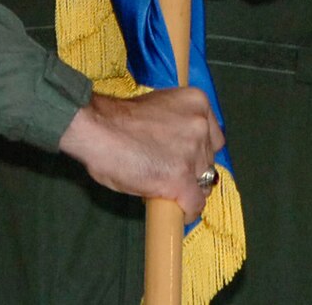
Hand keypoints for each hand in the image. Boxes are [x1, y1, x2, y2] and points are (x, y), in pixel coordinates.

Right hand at [58, 87, 224, 218]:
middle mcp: (201, 125)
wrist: (99, 129)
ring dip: (187, 187)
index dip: (198, 151)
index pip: (213, 137)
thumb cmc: (118, 119)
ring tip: (165, 187)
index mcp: (197, 102)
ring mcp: (193, 153)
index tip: (183, 157)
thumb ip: (176, 127)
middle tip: (169, 172)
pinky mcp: (181, 179)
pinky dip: (186, 210)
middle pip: (209, 160)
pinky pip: (194, 203)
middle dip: (192, 169)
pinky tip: (174, 209)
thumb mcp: (158, 110)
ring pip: (204, 182)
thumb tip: (178, 151)